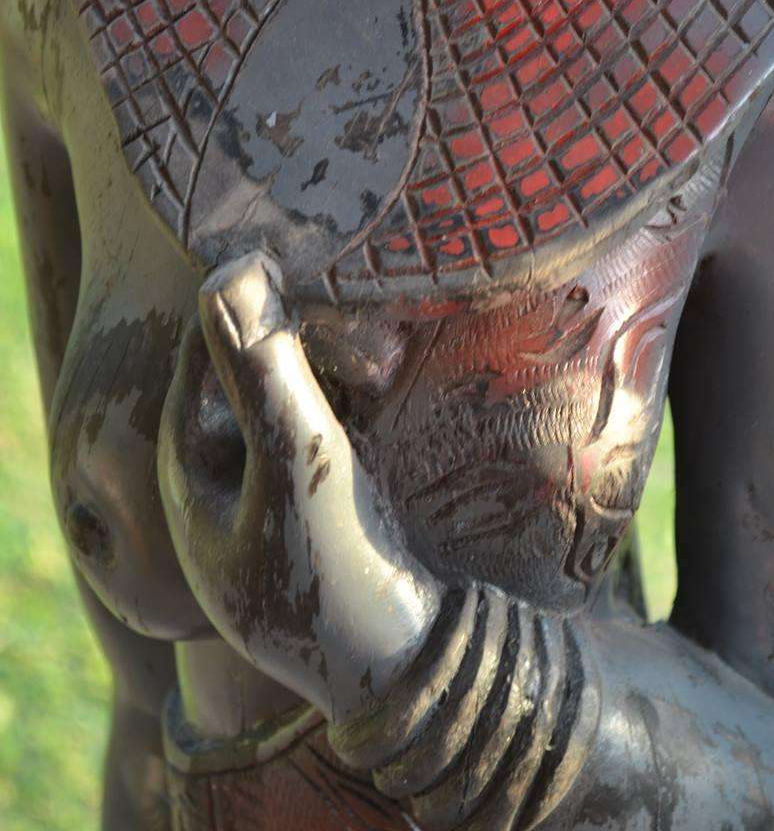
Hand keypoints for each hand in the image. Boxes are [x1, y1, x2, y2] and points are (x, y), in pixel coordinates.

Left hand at [158, 251, 441, 721]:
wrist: (417, 669)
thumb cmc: (340, 575)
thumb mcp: (298, 468)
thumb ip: (261, 372)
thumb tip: (227, 271)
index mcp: (188, 484)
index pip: (199, 368)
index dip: (242, 316)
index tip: (290, 272)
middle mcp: (222, 489)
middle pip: (246, 382)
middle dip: (300, 345)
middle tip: (359, 325)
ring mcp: (273, 501)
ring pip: (292, 402)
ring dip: (332, 369)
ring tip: (383, 355)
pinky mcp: (321, 507)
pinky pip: (325, 429)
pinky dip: (351, 401)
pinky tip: (388, 385)